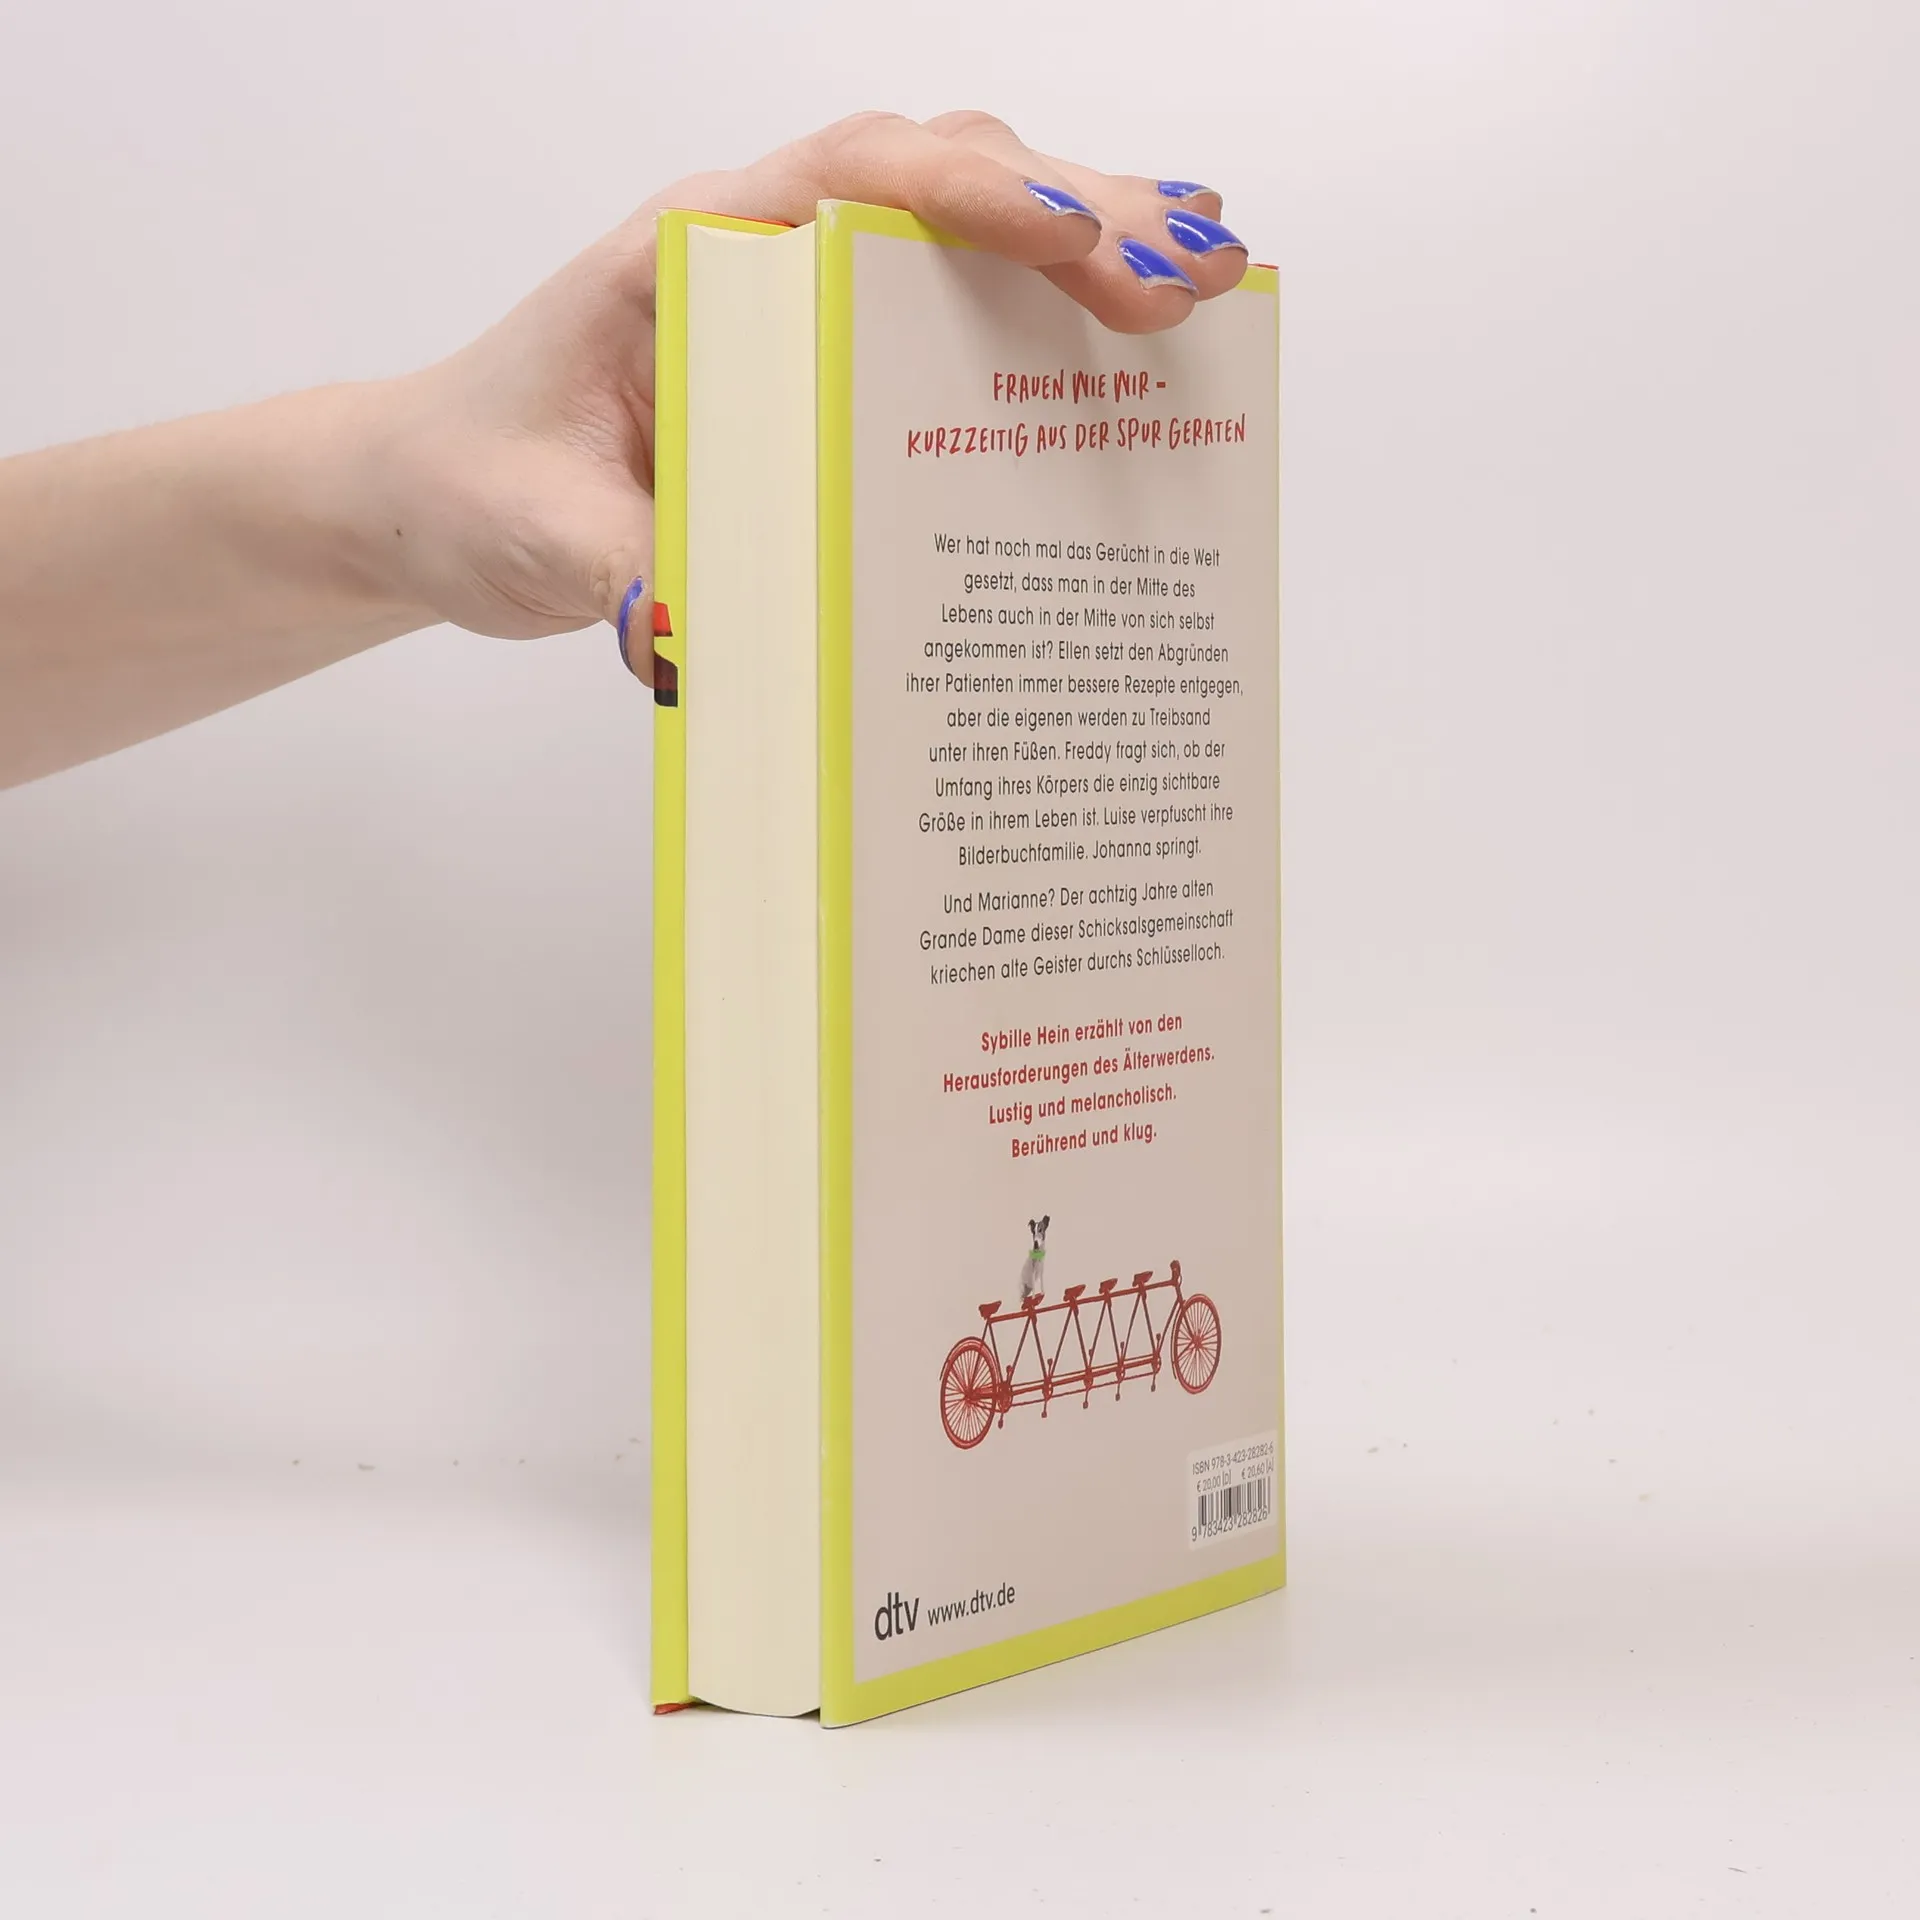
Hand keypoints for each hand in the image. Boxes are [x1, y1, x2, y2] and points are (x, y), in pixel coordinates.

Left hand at [362, 111, 1250, 674]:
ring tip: (1202, 279)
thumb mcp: (538, 539)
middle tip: (1188, 276)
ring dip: (1086, 238)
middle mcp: (758, 249)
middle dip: (1077, 213)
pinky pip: (945, 303)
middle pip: (941, 182)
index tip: (1072, 240)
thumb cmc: (475, 487)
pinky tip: (1126, 325)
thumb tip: (710, 641)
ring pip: (962, 228)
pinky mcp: (821, 358)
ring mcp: (797, 294)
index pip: (847, 181)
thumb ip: (625, 573)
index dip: (969, 198)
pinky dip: (1043, 304)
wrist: (434, 496)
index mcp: (687, 255)